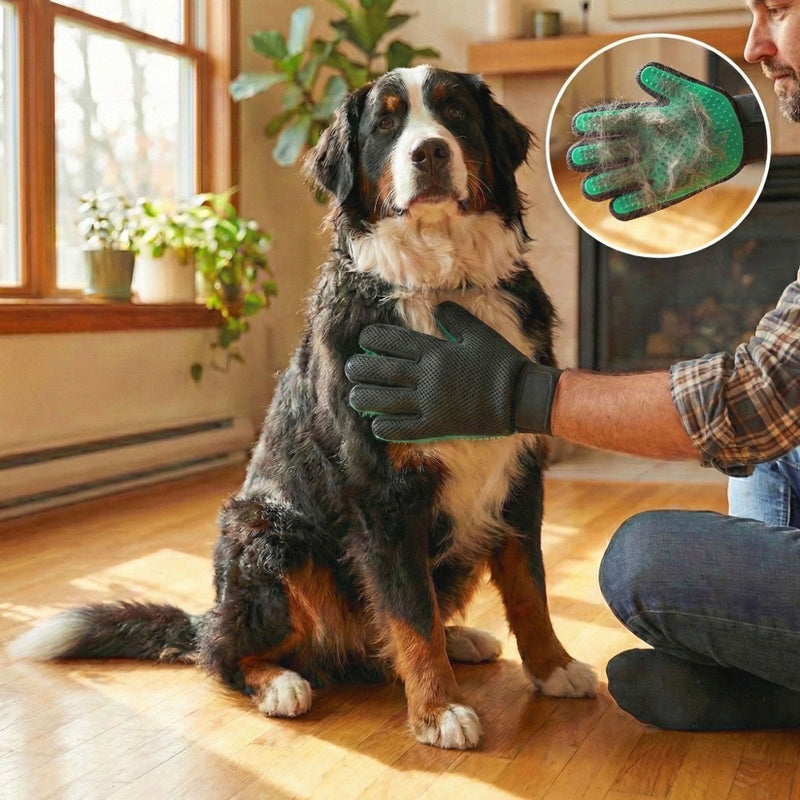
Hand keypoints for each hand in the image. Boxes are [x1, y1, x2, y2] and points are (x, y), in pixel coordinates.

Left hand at [345, 302, 561, 441]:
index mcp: (436, 352)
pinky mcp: (438, 426)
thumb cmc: (501, 363)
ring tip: (354, 396)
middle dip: (363, 369)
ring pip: (388, 400)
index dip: (375, 340)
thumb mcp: (479, 334)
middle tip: (350, 369)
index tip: (364, 340)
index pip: (396, 343)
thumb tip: (438, 307)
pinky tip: (376, 425)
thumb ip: (455, 320)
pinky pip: (405, 428)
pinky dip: (388, 427)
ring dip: (368, 398)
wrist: (519, 398)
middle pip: (385, 371)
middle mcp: (428, 377)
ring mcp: (431, 404)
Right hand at [567, 62, 763, 220]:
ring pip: (610, 182)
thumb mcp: (686, 92)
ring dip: (599, 185)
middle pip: (600, 155)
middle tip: (580, 157)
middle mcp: (635, 148)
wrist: (733, 135)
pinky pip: (632, 205)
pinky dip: (624, 207)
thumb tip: (642, 73)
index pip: (605, 123)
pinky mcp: (657, 191)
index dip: (590, 124)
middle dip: (586, 157)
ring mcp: (644, 170)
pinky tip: (620, 203)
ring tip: (592, 186)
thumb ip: (664, 81)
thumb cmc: (708, 110)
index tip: (582, 125)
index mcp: (636, 122)